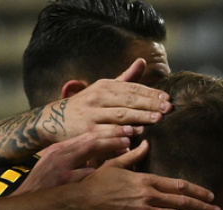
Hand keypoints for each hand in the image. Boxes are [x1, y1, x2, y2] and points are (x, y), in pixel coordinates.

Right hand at [14, 126, 141, 193]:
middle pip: (91, 141)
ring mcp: (64, 169)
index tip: (122, 130)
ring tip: (126, 149)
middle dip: (112, 137)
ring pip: (90, 155)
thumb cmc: (42, 181)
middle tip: (129, 135)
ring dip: (110, 151)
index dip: (106, 132)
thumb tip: (94, 146)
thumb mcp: (53, 161)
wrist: (28, 199)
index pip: (86, 136)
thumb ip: (71, 153)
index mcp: (59, 148)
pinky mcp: (66, 183)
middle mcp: (62, 155)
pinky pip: (87, 175)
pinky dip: (101, 171)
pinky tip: (114, 170)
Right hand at [38, 59, 170, 145]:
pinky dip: (120, 133)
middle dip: (149, 105)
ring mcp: (92, 114)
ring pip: (119, 116)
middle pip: (128, 101)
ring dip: (139, 118)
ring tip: (156, 120)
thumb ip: (125, 79)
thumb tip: (142, 61)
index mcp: (105, 86)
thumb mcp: (103, 89)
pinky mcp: (86, 131)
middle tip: (167, 109)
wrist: (55, 120)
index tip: (167, 98)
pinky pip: (106, 132)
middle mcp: (98, 97)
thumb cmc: (86, 105)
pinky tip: (133, 134)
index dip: (151, 93)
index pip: (132, 88)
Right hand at [76, 140, 219, 209]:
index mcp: (145, 180)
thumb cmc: (96, 183)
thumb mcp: (114, 164)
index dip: (197, 190)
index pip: (178, 185)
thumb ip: (133, 156)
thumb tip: (145, 142)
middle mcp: (148, 196)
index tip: (209, 194)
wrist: (81, 203)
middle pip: (182, 201)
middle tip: (217, 209)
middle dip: (202, 206)